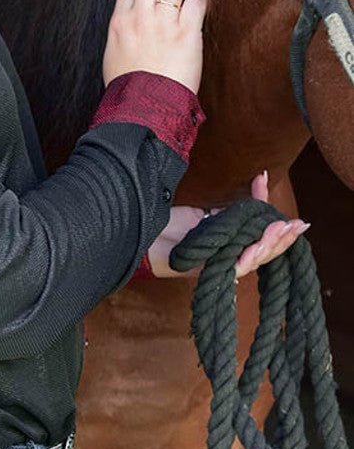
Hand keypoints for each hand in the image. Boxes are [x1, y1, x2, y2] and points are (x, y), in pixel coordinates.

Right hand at [103, 0, 206, 92]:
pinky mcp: (186, 34)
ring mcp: (163, 24)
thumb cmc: (128, 87)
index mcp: (119, 22)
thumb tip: (132, 24)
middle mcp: (139, 17)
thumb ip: (123, 33)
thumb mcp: (114, 54)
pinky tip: (201, 6)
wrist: (142, 107)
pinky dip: (200, 0)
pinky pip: (196, 2)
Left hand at [145, 171, 309, 278]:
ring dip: (270, 244)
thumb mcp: (214, 209)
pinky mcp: (212, 272)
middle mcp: (234, 257)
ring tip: (280, 229)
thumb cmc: (177, 226)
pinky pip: (234, 267)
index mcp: (237, 245)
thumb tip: (262, 176)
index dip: (284, 232)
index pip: (266, 239)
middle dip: (283, 238)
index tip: (301, 222)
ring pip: (255, 259)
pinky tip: (256, 246)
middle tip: (295, 225)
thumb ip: (241, 202)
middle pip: (266, 252)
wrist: (148, 237)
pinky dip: (248, 257)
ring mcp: (223, 266)